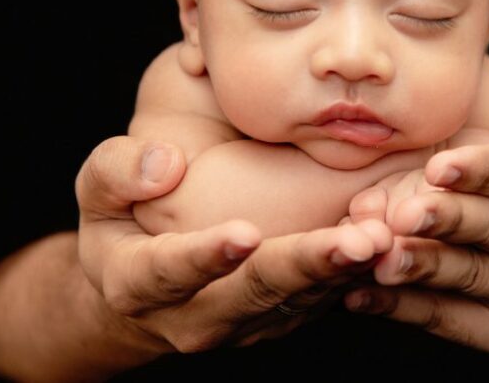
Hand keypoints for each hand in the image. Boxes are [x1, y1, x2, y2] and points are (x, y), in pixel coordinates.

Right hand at [76, 136, 393, 352]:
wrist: (145, 283)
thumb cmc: (119, 220)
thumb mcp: (95, 190)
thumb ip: (116, 171)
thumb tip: (164, 165)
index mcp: (138, 285)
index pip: (169, 272)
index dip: (205, 257)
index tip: (243, 234)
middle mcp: (195, 316)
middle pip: (257, 293)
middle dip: (307, 266)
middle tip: (355, 240)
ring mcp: (245, 323)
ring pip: (302, 299)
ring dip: (345, 271)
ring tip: (383, 238)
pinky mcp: (283, 317)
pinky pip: (325, 297)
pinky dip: (357, 271)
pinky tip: (392, 238)